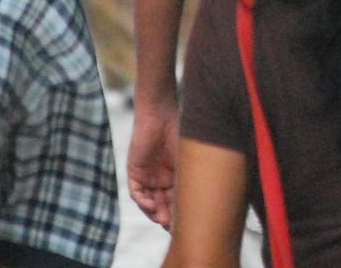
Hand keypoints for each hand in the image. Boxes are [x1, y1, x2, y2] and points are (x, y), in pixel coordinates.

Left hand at [128, 97, 179, 228]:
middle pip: (164, 205)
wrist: (160, 113)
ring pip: (150, 202)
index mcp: (177, 177)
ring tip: (163, 220)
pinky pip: (137, 193)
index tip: (189, 224)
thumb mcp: (188, 162)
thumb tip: (205, 203)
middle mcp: (163, 179)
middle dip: (169, 218)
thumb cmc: (180, 133)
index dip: (182, 214)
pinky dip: (143, 201)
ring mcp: (148, 176)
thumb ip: (190, 181)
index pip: (179, 201)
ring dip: (156, 213)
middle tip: (174, 227)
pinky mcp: (135, 171)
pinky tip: (152, 205)